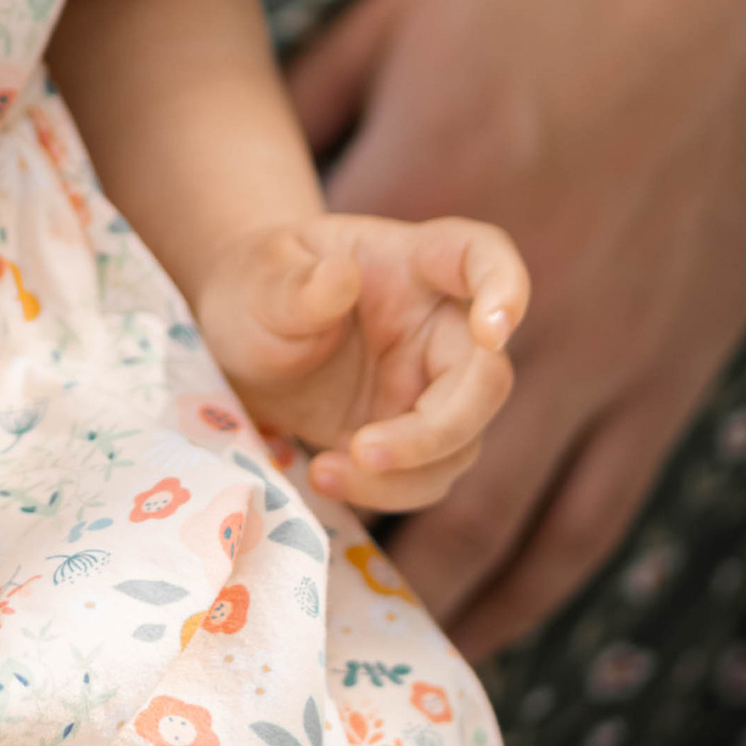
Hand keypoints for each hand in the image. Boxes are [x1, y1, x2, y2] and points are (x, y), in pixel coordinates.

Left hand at [186, 209, 526, 513]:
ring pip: (464, 440)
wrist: (239, 343)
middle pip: (486, 377)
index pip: (480, 256)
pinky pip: (429, 474)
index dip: (506, 287)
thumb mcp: (261, 280)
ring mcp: (430, 383)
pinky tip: (326, 477)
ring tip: (324, 473)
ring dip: (407, 472)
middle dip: (440, 427)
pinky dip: (387, 489)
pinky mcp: (413, 434)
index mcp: (412, 262)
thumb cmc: (258, 289)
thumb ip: (298, 286)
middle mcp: (438, 324)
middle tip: (364, 449)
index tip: (493, 330)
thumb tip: (340, 276)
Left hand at [288, 0, 745, 655]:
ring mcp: (604, 354)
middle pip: (416, 470)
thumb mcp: (395, 24)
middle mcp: (516, 310)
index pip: (314, 327)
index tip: (208, 428)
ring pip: (509, 523)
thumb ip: (310, 107)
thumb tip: (244, 167)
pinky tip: (486, 620)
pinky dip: (534, 582)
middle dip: (346, 528)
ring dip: (435, 590)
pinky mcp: (668, 374)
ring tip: (363, 636)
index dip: (255, 390)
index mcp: (429, 213)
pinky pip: (595, 514)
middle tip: (285, 554)